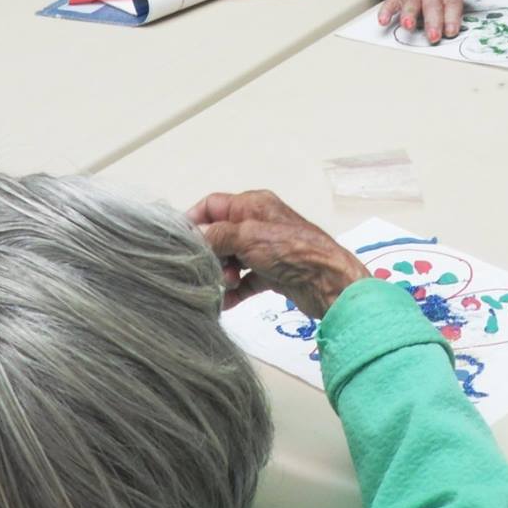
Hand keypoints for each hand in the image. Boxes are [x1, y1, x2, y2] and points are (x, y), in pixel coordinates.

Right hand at [188, 190, 368, 318]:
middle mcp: (258, 225)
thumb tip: (194, 238)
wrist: (328, 282)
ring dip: (222, 274)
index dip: (194, 220)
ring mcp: (266, 250)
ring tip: (226, 285)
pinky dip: (235, 291)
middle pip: (219, 236)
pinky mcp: (272, 274)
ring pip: (231, 260)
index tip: (179, 241)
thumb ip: (216, 235)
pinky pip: (245, 281)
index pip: (212, 206)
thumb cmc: (292, 251)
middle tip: (208, 269)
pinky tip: (225, 303)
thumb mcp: (247, 237)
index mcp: (253, 205)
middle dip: (210, 254)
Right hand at [376, 0, 498, 43]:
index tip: (452, 31)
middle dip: (433, 20)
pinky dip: (386, 10)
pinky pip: (391, 0)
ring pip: (411, 1)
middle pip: (432, 2)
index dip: (452, 15)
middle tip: (435, 37)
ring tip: (408, 26)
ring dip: (409, 14)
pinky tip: (384, 20)